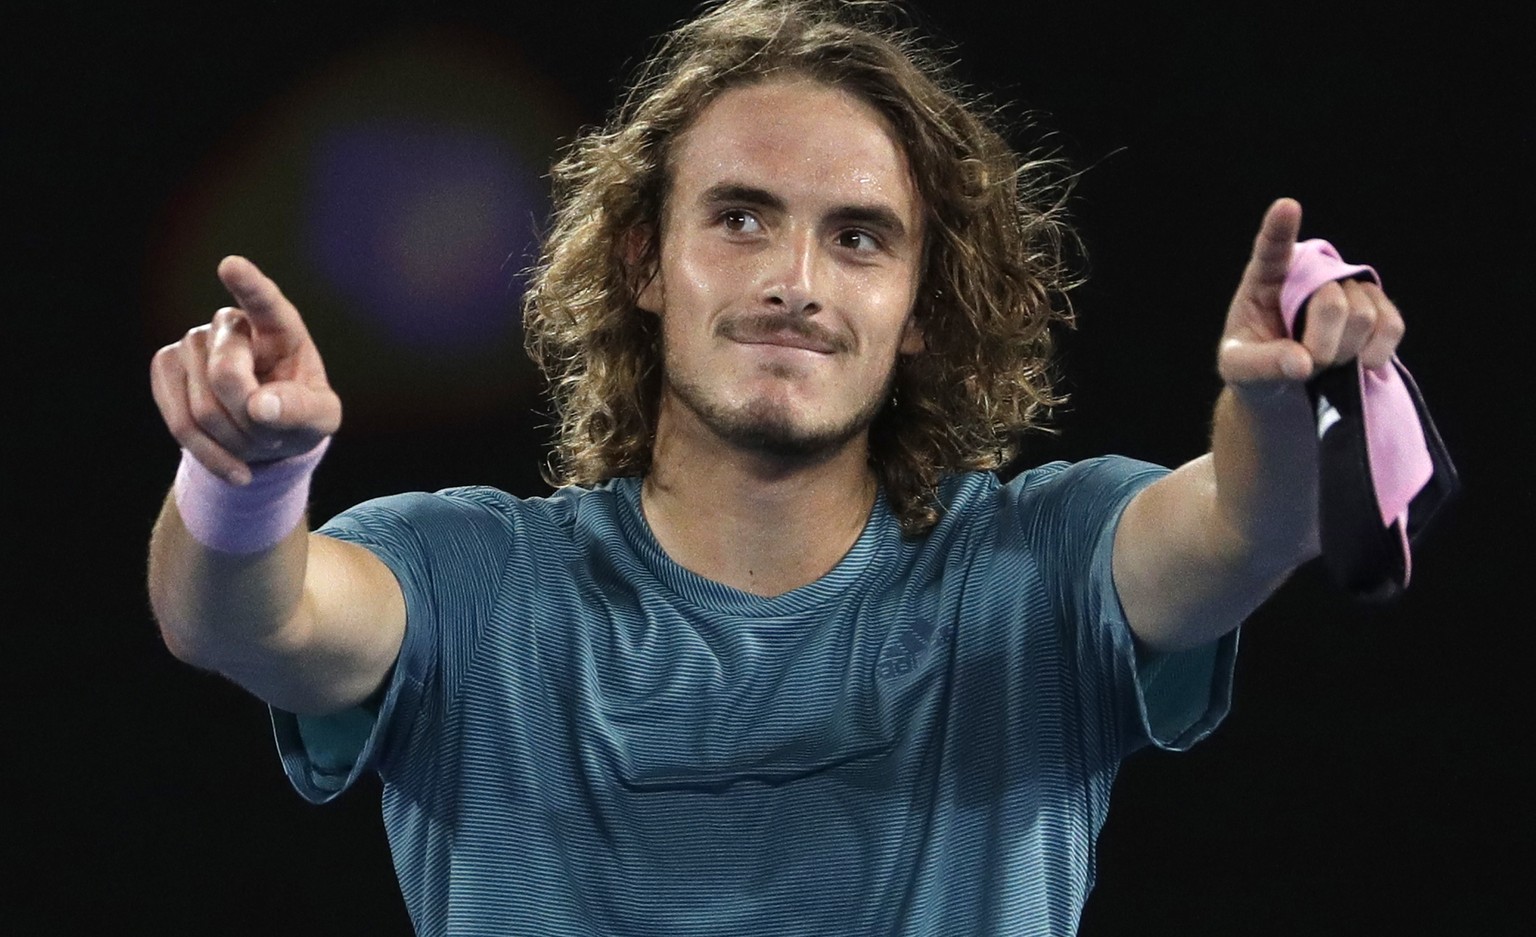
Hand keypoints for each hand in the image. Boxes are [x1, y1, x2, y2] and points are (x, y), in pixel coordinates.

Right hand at [150, 257, 341, 484]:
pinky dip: (212, 456)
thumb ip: (303, 411)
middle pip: (227, 377)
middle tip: (276, 434)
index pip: (264, 302)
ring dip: (236, 442)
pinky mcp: (164, 367)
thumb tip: (261, 407)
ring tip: (256, 439)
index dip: (248, 285)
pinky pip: (180, 425)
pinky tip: (236, 466)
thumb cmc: (299, 412)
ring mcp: (192, 342)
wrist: (265, 431)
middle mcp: (230, 324)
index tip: (231, 266)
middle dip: (253, 421)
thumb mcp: (321, 418)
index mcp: (279, 325)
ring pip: (203, 410)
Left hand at [1217, 198, 1405, 390]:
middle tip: (1305, 364)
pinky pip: (1391, 323)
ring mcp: (1344, 287)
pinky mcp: (1374, 309)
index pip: (1272, 248)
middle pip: (1332, 301)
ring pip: (1363, 314)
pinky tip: (1363, 363)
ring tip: (1323, 362)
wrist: (1281, 385)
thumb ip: (1263, 364)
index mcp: (1264, 278)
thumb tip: (1303, 363)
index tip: (1286, 207)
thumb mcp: (1239, 369)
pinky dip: (1378, 349)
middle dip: (1322, 344)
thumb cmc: (1252, 368)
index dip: (1281, 228)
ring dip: (1344, 351)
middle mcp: (1309, 274)